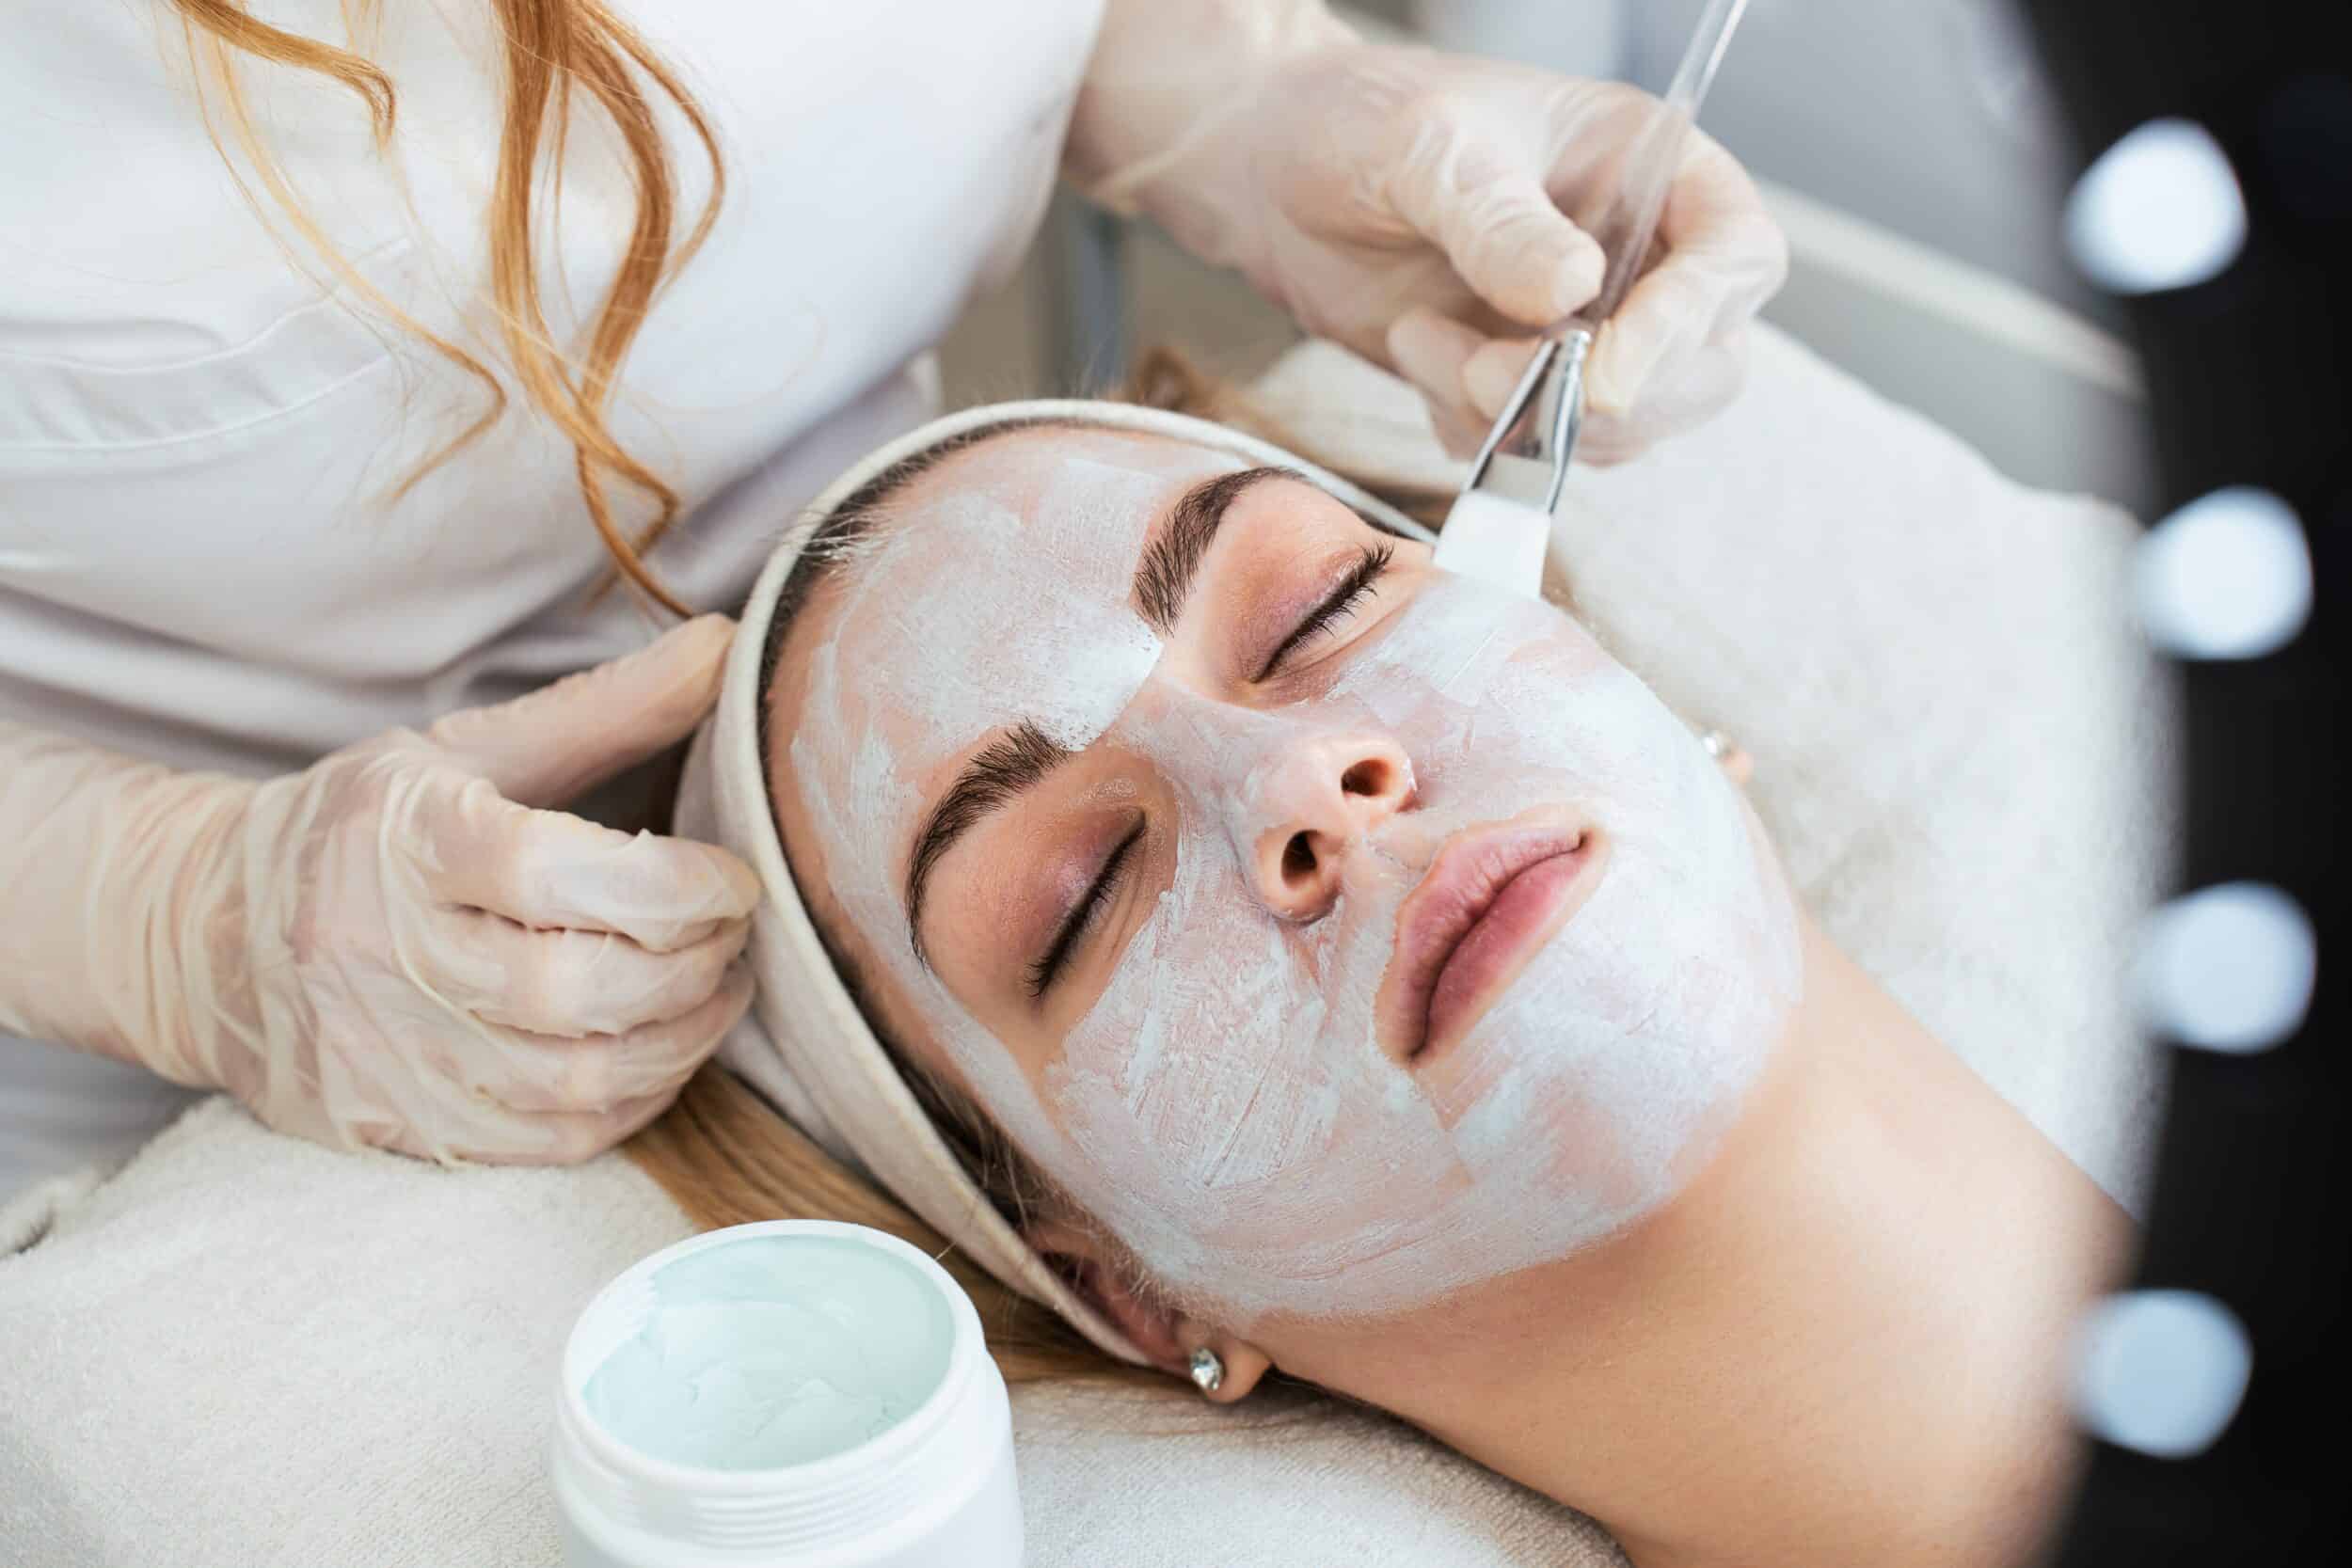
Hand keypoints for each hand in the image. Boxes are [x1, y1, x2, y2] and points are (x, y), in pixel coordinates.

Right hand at [53, 617, 757, 1164]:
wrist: (205, 938)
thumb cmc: (361, 829)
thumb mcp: (463, 750)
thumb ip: (604, 708)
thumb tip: (729, 647)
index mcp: (405, 840)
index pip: (552, 871)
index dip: (673, 883)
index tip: (734, 875)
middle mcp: (386, 954)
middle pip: (575, 988)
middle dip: (691, 965)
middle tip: (735, 932)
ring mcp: (389, 1056)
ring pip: (575, 1078)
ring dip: (682, 1038)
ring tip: (717, 986)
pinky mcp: (400, 1129)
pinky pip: (553, 1141)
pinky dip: (635, 1102)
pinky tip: (662, 1050)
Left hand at [1094, 39, 1787, 462]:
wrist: (1275, 175)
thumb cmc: (1360, 124)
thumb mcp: (1427, 150)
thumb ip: (1497, 220)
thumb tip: (1571, 292)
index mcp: (1651, 168)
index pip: (1736, 256)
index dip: (1688, 323)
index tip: (1601, 370)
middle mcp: (1639, 257)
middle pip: (1705, 368)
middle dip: (1603, 398)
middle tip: (1489, 374)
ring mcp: (1590, 331)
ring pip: (1623, 427)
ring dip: (1521, 415)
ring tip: (1423, 338)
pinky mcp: (1528, 386)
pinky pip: (1540, 448)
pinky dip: (1476, 428)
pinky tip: (1418, 350)